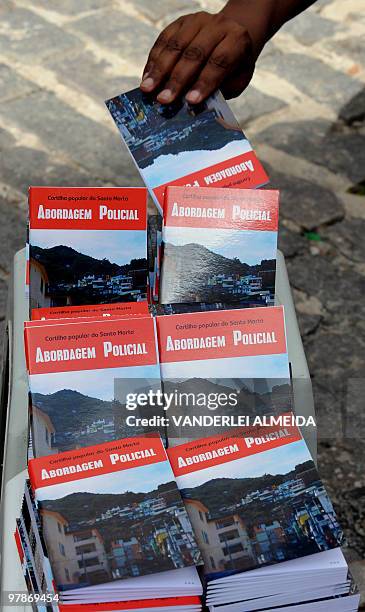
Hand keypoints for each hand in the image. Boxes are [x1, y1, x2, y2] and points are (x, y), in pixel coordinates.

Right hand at [140, 11, 256, 104]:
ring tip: (148, 88)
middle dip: (177, 79)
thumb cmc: (234, 66)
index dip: (204, 82)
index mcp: (237, 40)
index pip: (220, 62)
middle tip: (163, 99)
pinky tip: (147, 76)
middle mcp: (218, 26)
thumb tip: (194, 104)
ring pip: (175, 45)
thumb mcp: (236, 80)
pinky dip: (154, 60)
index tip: (190, 101)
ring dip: (159, 70)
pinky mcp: (181, 21)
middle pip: (194, 54)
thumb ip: (219, 90)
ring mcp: (197, 21)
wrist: (231, 37)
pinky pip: (163, 39)